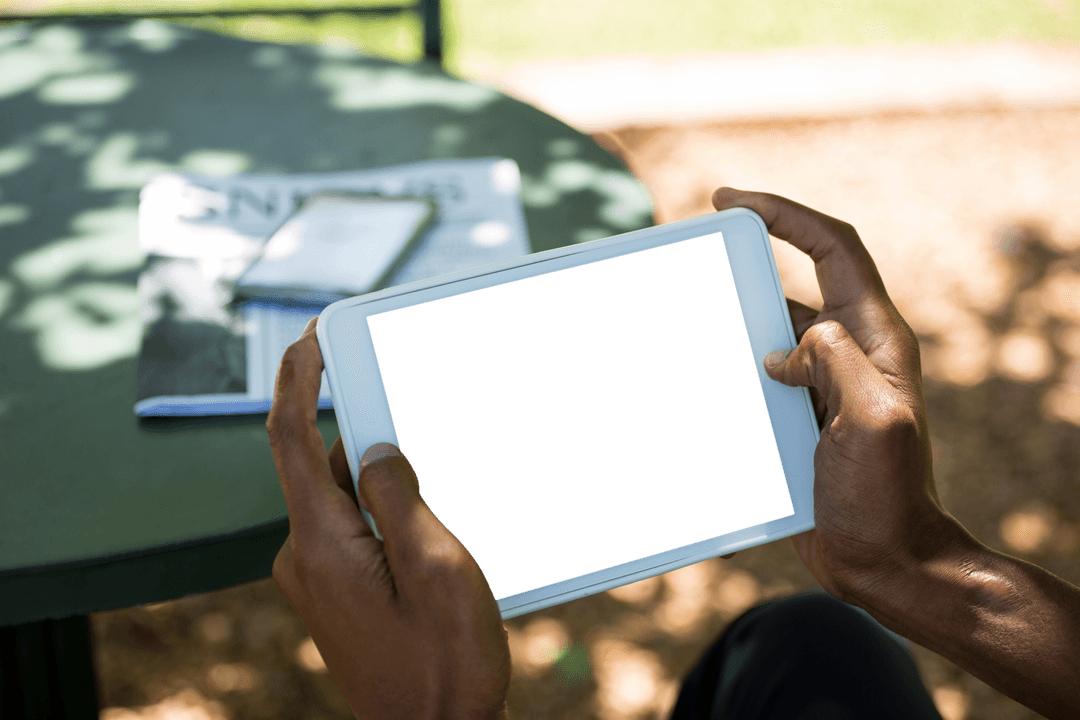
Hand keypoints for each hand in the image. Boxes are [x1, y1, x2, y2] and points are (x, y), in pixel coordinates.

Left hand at [267, 318, 510, 719]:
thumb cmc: (444, 665)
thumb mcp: (436, 567)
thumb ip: (399, 496)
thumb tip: (376, 447)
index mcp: (322, 546)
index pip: (289, 438)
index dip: (295, 379)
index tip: (311, 336)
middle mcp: (305, 559)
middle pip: (327, 466)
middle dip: (371, 436)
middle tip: (424, 426)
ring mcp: (317, 581)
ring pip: (346, 501)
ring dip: (387, 484)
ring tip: (443, 507)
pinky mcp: (336, 596)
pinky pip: (354, 532)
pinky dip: (385, 515)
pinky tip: (431, 533)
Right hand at [712, 189, 959, 606]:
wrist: (881, 558)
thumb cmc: (887, 496)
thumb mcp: (874, 421)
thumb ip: (838, 363)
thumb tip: (786, 344)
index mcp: (875, 338)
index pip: (833, 249)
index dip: (785, 214)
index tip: (732, 201)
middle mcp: (849, 351)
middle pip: (791, 283)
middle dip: (743, 267)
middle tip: (691, 260)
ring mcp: (822, 383)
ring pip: (767, 331)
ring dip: (730, 323)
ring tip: (681, 322)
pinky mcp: (798, 414)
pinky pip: (758, 374)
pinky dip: (729, 367)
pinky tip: (696, 377)